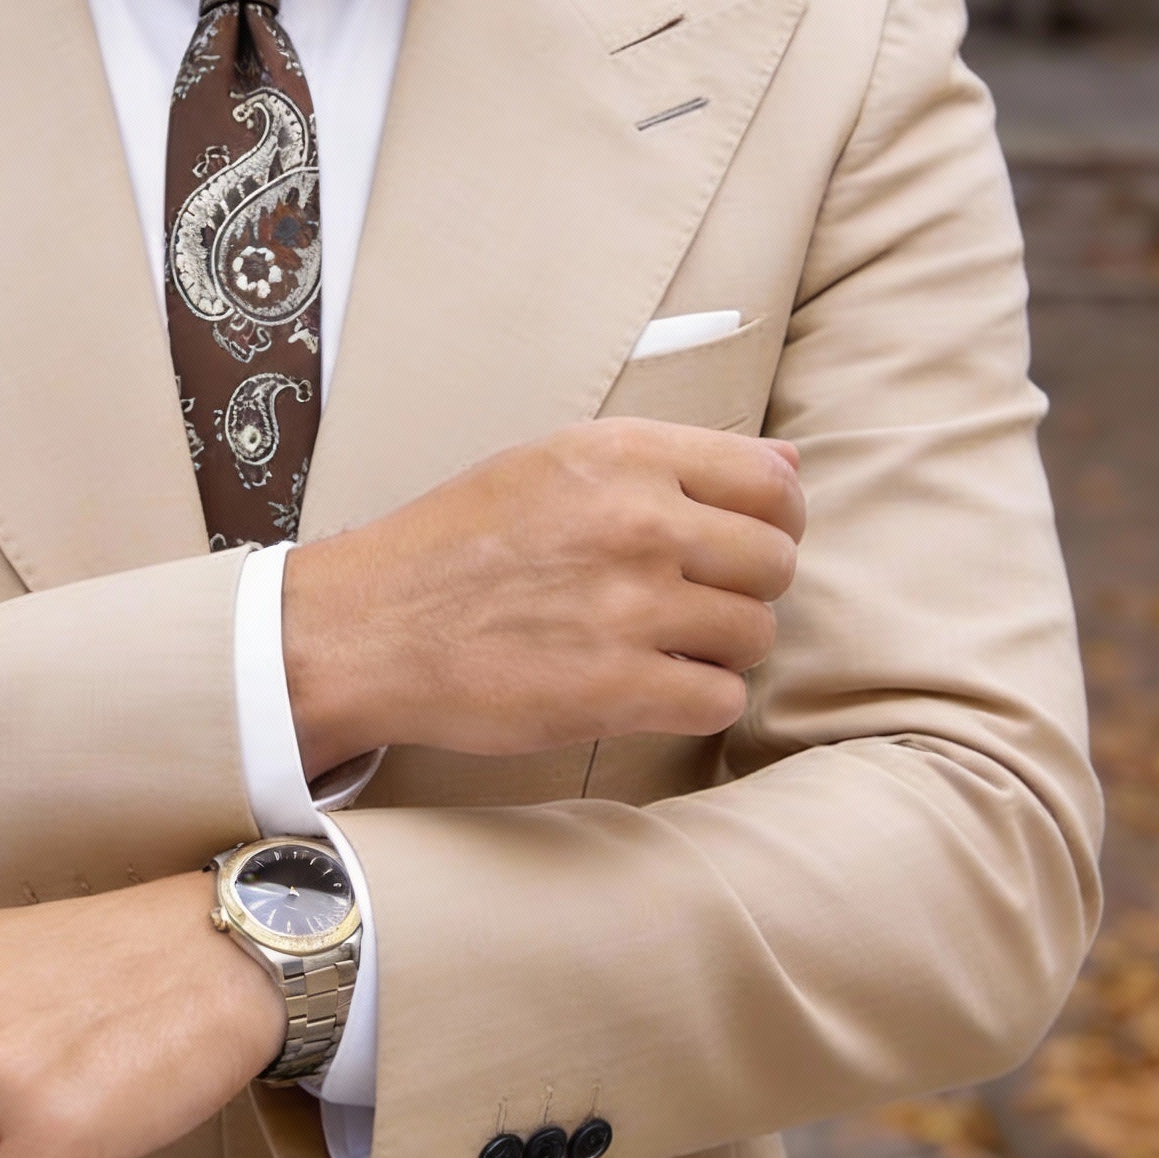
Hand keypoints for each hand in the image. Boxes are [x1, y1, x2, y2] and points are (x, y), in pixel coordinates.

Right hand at [285, 419, 804, 771]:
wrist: (367, 628)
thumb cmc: (453, 546)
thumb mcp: (551, 464)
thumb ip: (670, 461)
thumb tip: (791, 463)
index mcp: (622, 455)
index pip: (772, 483)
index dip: (773, 521)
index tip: (738, 545)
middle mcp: (635, 521)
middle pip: (775, 562)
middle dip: (743, 589)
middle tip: (687, 604)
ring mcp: (629, 606)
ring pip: (754, 634)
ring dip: (717, 650)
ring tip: (654, 646)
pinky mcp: (616, 688)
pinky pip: (719, 700)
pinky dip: (692, 702)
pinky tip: (643, 689)